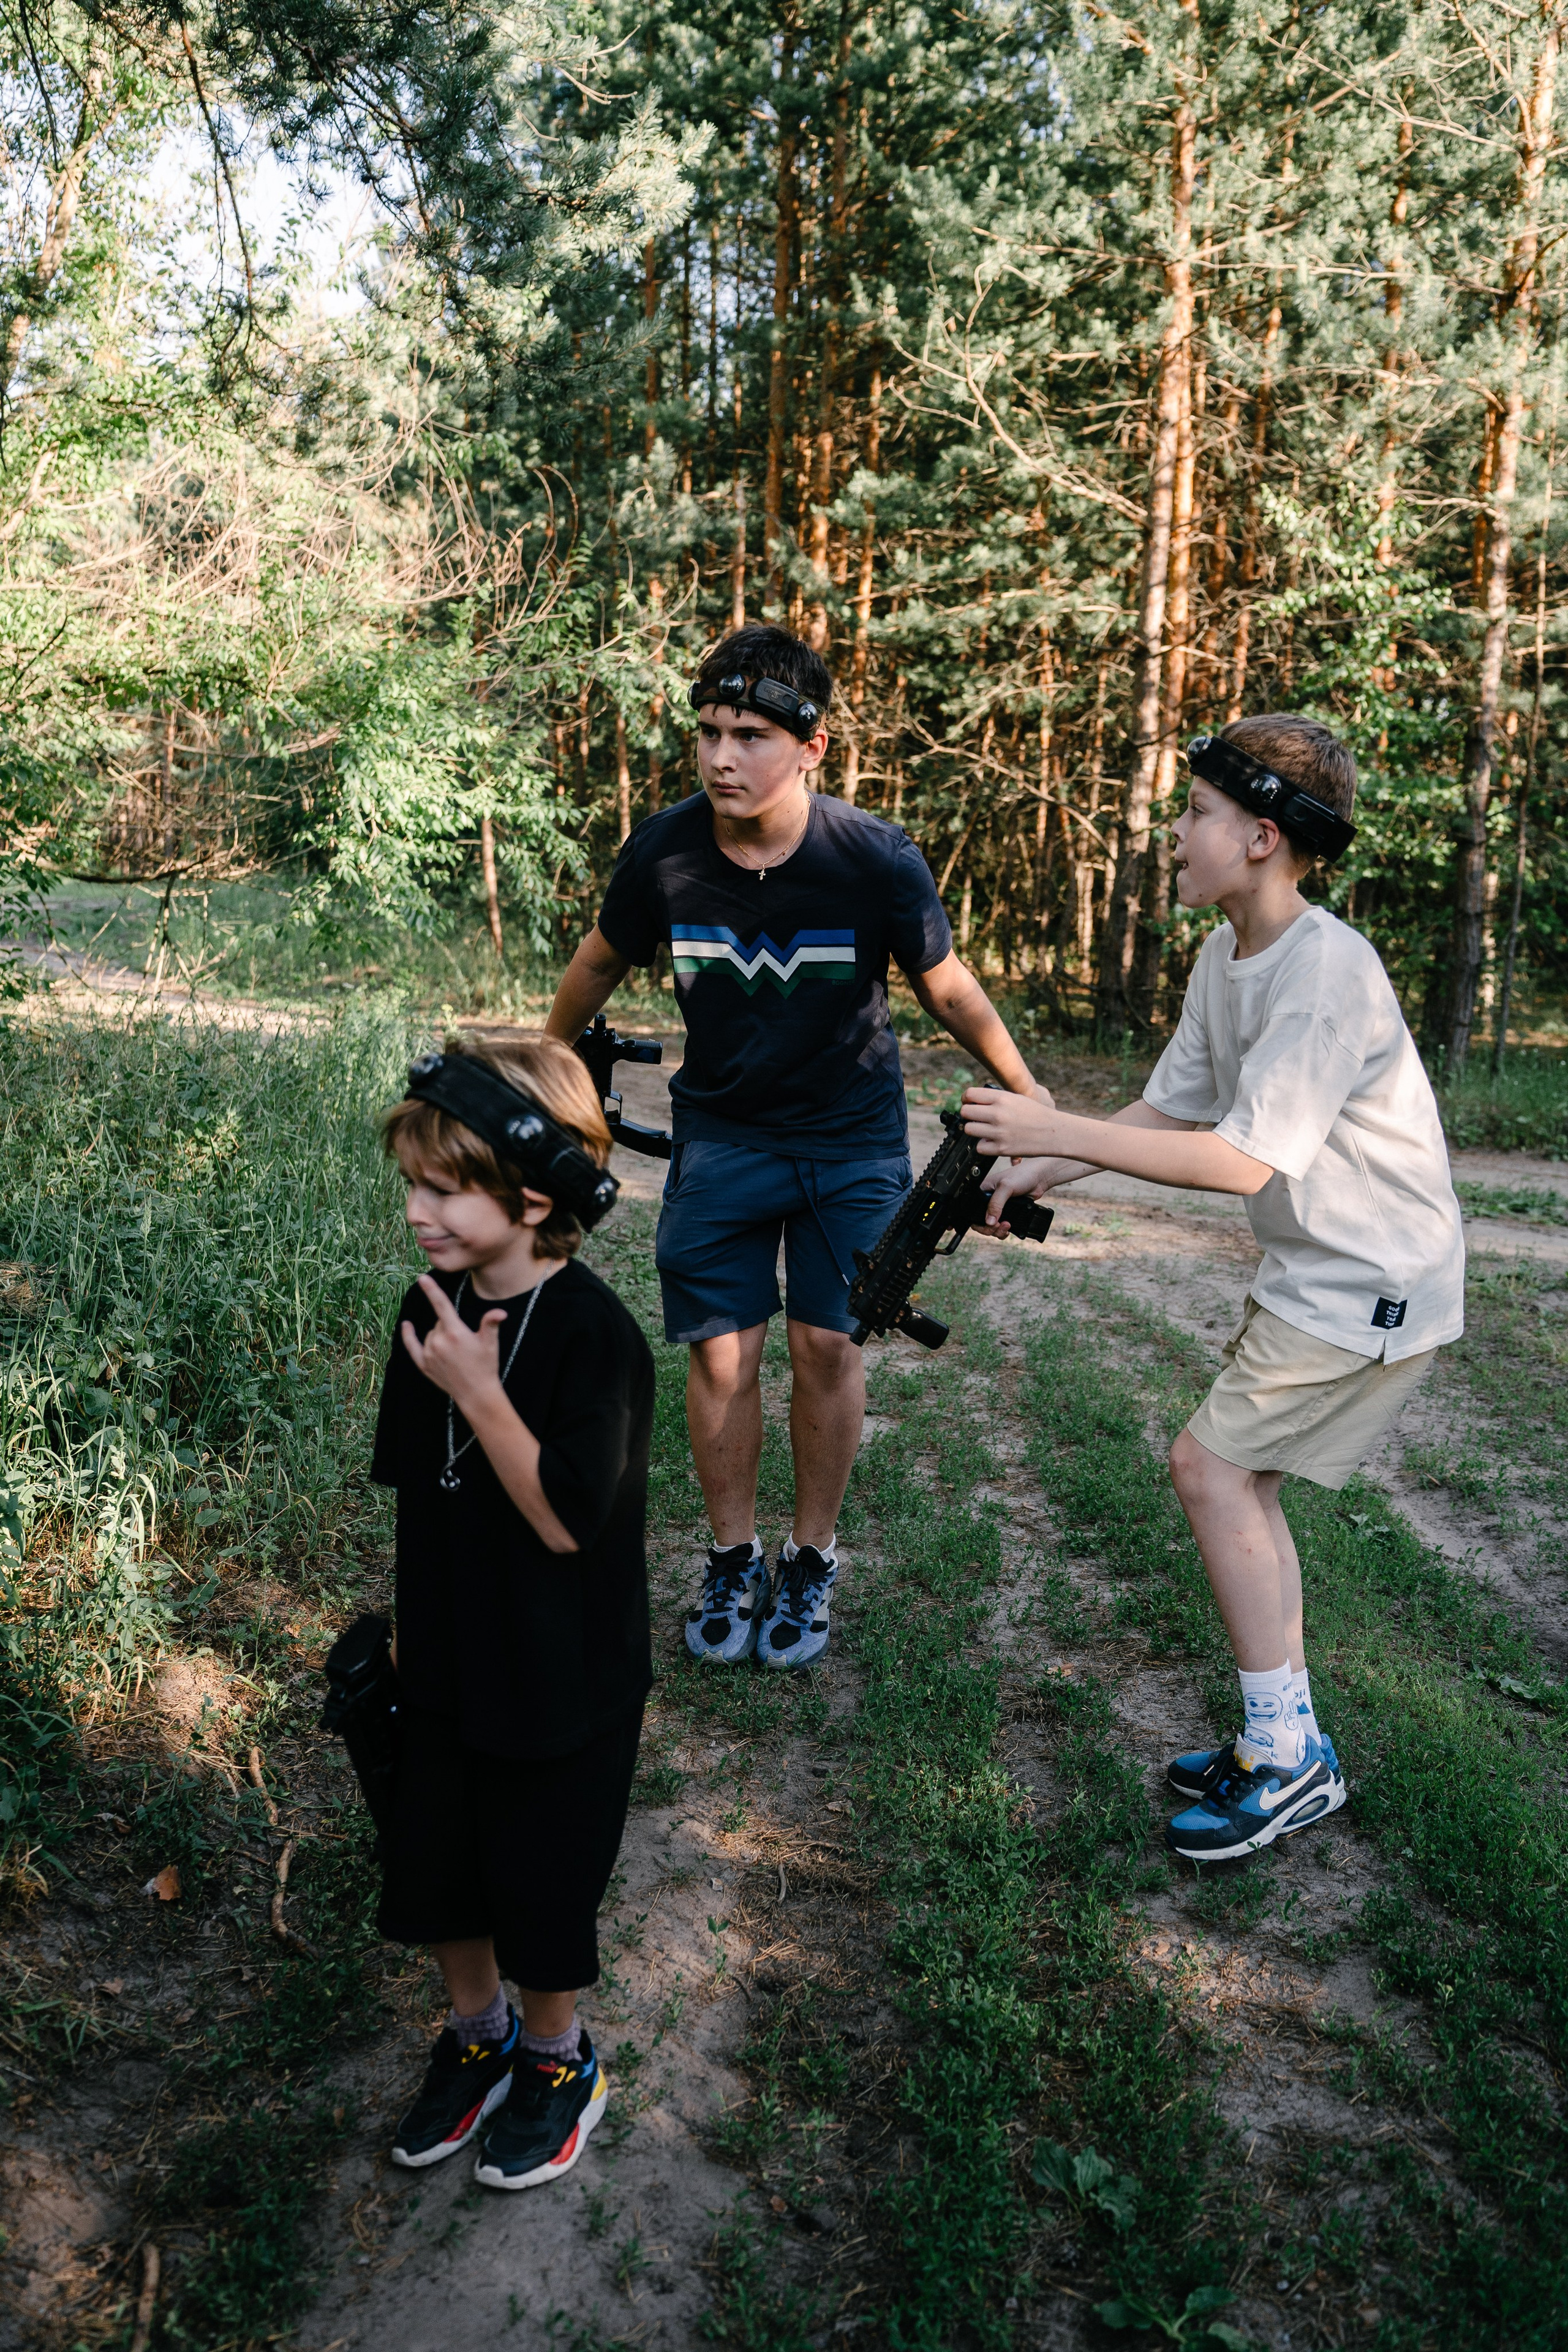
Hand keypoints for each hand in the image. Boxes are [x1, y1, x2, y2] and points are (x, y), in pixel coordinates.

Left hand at [401, 1275, 507, 1417]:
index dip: (432, 1290)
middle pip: (439, 1322)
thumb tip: (500, 1312)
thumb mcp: (490, 1343)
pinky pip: (412, 1346)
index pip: (441, 1305)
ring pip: (430, 1334)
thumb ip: (490, 1324)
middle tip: (465, 1343)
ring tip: (455, 1353)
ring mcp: (429, 1353)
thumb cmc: (486, 1366)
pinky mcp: (423, 1364)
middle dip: (450, 1326)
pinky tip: (406, 1325)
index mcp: (455, 1332)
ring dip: (439, 1337)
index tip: (422, 1277)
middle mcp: (438, 1341)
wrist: (476, 1394)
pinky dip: (408, 1336)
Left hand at [961, 1084, 1061, 1159]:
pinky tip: (993, 1141)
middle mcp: (997, 1114)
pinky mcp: (1001, 1149)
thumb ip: (996, 1099)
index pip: (970, 1095)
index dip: (966, 1099)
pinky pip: (979, 1147)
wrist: (1054, 1132)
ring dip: (975, 1130)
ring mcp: (998, 1132)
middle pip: (965, 1112)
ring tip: (985, 1130)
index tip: (969, 1103)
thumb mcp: (1016, 1098)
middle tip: (976, 1118)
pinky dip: (984, 1145)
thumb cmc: (1036, 1114)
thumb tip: (974, 1101)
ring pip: (969, 1129)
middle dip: (969, 1115)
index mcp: (1001, 1098)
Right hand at [982, 1155, 1084, 1229]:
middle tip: (998, 1227)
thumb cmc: (1022, 1175)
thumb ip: (996, 1203)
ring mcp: (998, 1207)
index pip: (973, 1210)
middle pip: (981, 1221)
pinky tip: (1009, 1228)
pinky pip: (1000, 1226)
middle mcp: (988, 1200)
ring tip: (1006, 1227)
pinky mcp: (1007, 1212)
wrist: (1039, 1178)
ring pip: (991, 1226)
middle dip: (989, 1228)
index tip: (988, 1224)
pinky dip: (1003, 1230)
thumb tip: (989, 1220)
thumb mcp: (1006, 1187)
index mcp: (983, 1191)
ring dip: (997, 1231)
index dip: (978, 1220)